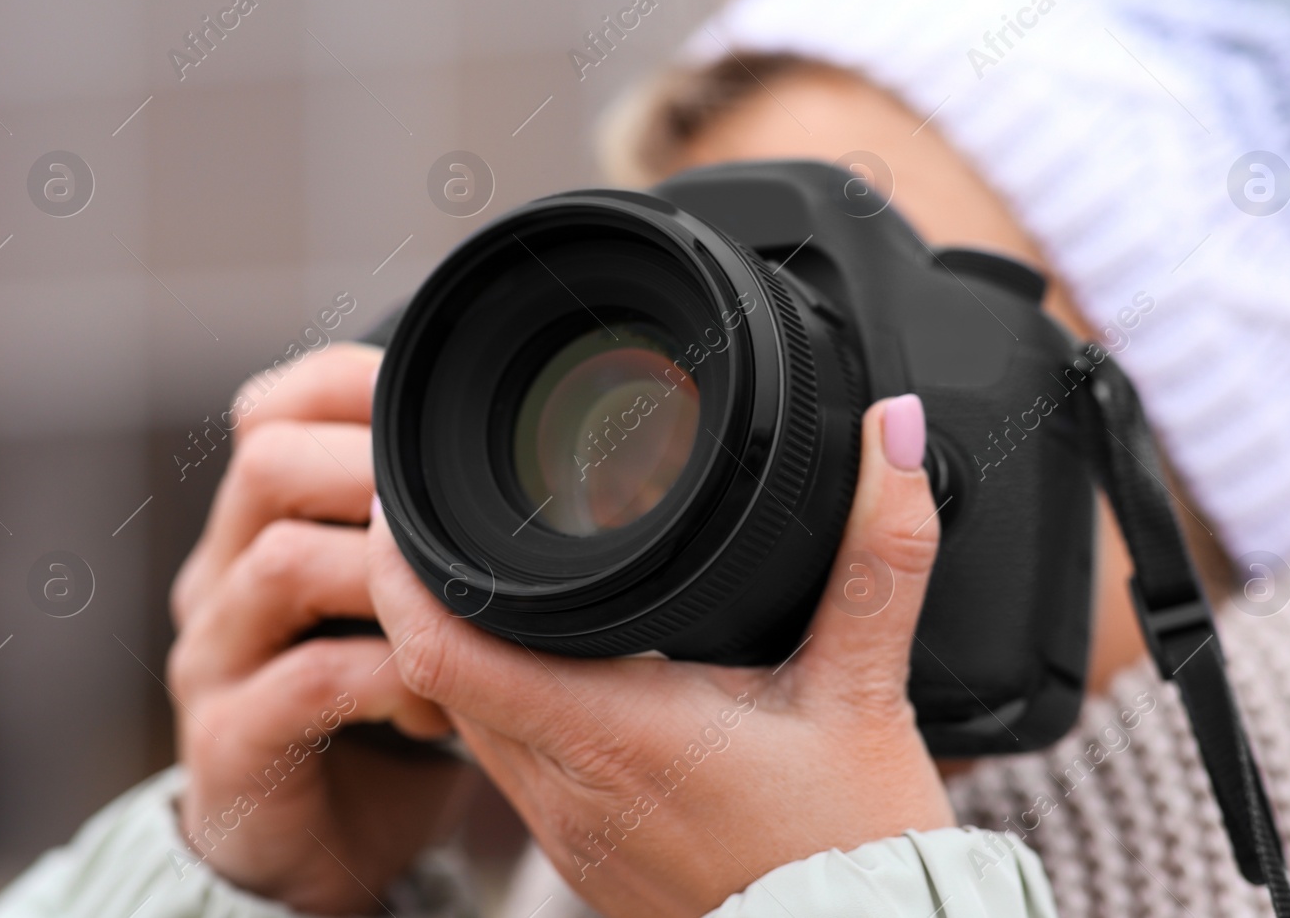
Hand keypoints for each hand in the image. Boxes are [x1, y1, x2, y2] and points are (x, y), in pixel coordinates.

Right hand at [168, 344, 474, 914]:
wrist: (321, 846)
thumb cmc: (376, 704)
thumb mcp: (398, 601)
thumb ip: (423, 531)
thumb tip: (537, 452)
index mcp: (255, 525)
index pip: (272, 410)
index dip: (351, 385)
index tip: (439, 408)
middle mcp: (220, 576)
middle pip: (266, 463)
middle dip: (376, 471)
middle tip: (461, 514)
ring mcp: (213, 659)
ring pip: (283, 564)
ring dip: (391, 580)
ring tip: (459, 618)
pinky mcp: (227, 742)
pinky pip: (309, 681)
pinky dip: (391, 678)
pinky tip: (440, 702)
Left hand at [369, 395, 952, 917]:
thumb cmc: (849, 849)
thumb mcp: (867, 689)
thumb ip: (879, 553)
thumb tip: (890, 434)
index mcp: (613, 731)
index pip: (442, 648)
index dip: (399, 567)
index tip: (404, 500)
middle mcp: (566, 787)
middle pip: (437, 674)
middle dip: (421, 590)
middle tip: (441, 512)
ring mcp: (567, 832)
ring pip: (467, 720)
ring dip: (459, 649)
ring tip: (485, 575)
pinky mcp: (585, 856)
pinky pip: (506, 764)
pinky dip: (503, 702)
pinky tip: (554, 668)